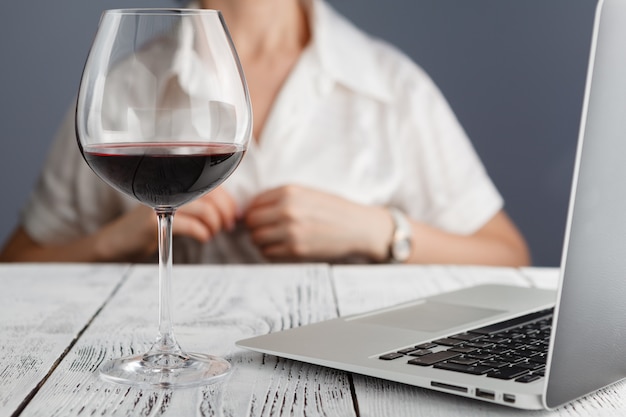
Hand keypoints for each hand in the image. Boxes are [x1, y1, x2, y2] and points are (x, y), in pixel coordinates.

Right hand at [97, 186, 238, 260]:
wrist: (114, 243)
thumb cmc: (147, 228)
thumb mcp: (174, 211)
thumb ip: (194, 204)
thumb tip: (228, 211)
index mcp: (171, 180)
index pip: (210, 180)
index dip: (228, 199)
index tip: (233, 215)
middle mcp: (164, 185)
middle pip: (211, 191)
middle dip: (225, 211)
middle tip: (227, 226)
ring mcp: (157, 201)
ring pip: (204, 207)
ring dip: (215, 224)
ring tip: (212, 233)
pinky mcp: (150, 221)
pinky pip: (188, 224)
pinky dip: (202, 233)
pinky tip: (202, 238)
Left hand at [243, 185, 391, 261]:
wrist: (357, 227)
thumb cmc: (332, 210)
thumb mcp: (305, 193)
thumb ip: (279, 198)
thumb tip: (250, 209)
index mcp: (289, 191)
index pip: (253, 203)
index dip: (254, 211)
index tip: (261, 218)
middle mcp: (287, 209)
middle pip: (251, 221)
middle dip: (254, 227)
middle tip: (265, 230)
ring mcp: (291, 230)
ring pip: (256, 238)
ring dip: (261, 241)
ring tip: (274, 240)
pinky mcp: (296, 250)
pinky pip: (268, 253)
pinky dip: (270, 252)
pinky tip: (282, 248)